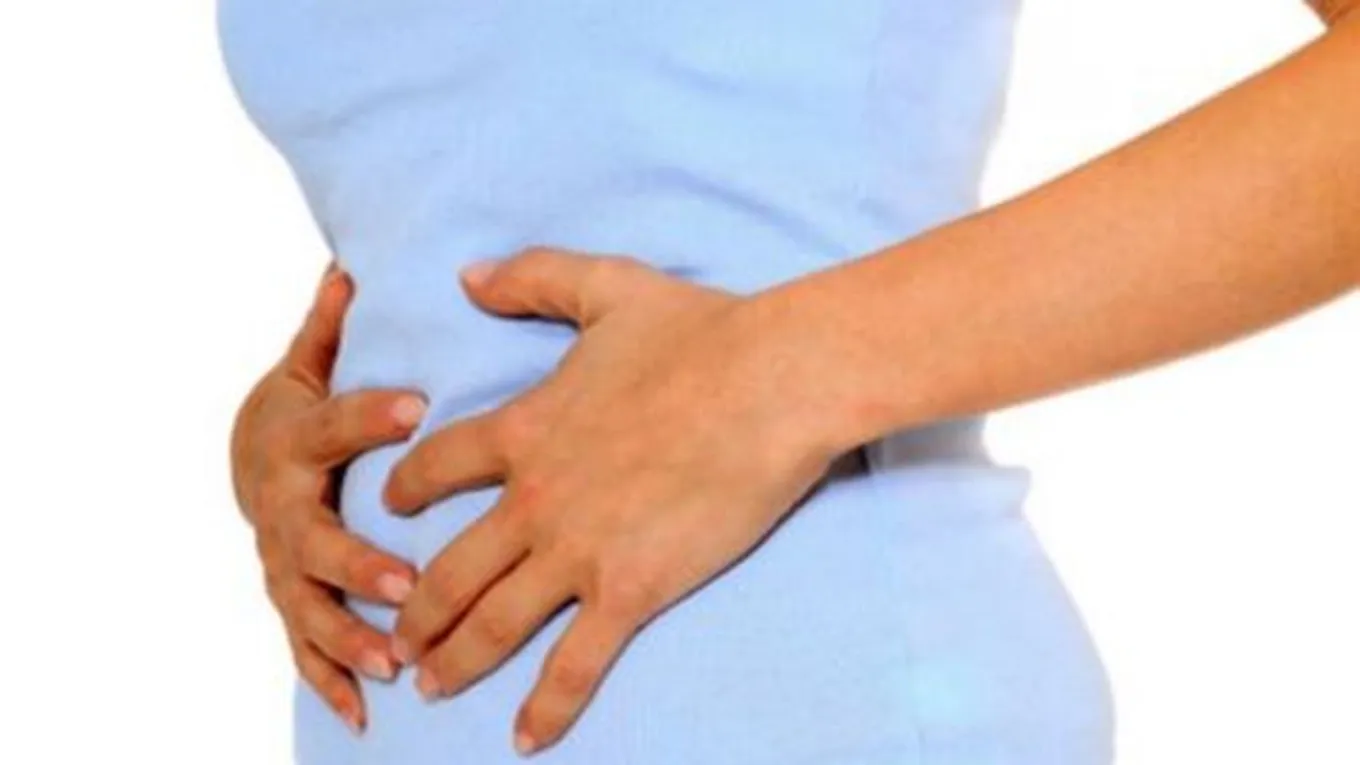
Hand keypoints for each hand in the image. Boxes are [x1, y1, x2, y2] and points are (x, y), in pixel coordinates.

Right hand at [231, 266, 427, 732]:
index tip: (419, 408)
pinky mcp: (291, 600)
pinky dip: (332, 682)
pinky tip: (368, 713)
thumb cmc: (299, 412)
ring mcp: (284, 564)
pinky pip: (306, 648)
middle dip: (358, 562)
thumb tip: (348, 267)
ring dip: (350, 635)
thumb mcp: (306, 369)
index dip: (370, 416)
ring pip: (310, 605)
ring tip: (396, 661)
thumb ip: (329, 331)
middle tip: (408, 582)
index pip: (331, 428)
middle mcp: (283, 510)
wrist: (248, 463)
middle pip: (315, 539)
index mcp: (294, 442)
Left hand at [383, 249, 839, 754]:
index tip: (388, 510)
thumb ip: (530, 278)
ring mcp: (578, 550)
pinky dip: (547, 706)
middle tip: (394, 637)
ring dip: (453, 660)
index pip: (436, 467)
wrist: (772, 382)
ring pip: (493, 622)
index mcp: (524, 429)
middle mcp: (535, 498)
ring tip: (428, 687)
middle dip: (414, 607)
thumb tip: (468, 276)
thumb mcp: (605, 285)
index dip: (404, 490)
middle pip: (448, 567)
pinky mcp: (631, 590)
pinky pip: (575, 663)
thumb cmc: (700, 331)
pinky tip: (525, 738)